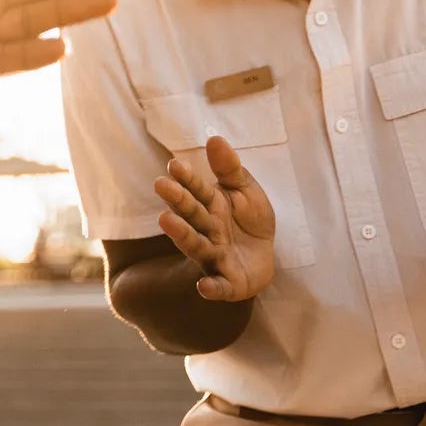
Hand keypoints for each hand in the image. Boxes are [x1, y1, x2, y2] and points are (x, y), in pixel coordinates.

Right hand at [154, 136, 277, 301]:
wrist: (264, 258)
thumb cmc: (249, 221)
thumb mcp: (245, 190)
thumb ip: (229, 169)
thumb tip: (214, 138)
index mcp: (212, 206)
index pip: (197, 190)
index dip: (186, 178)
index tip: (174, 165)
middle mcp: (208, 230)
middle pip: (192, 215)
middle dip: (178, 201)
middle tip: (161, 185)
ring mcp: (215, 256)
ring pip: (197, 245)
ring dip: (182, 234)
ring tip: (166, 220)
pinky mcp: (228, 283)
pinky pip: (220, 286)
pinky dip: (211, 288)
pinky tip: (203, 286)